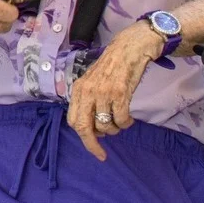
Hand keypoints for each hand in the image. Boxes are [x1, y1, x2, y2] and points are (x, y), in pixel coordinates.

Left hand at [66, 28, 155, 160]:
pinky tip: (128, 119)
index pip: (73, 121)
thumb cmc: (112, 67)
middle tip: (102, 153)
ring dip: (114, 130)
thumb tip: (89, 127)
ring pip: (105, 125)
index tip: (93, 148)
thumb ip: (87, 101)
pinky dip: (126, 123)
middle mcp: (87, 92)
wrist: (129, 48)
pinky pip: (121, 119)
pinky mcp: (120, 92)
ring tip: (120, 122)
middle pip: (84, 127)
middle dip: (92, 144)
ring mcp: (103, 92)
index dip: (82, 138)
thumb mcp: (92, 82)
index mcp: (78, 90)